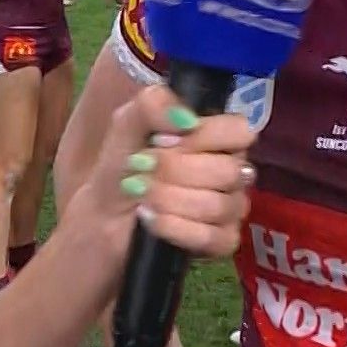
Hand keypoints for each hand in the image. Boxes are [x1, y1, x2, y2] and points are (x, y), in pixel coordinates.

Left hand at [82, 84, 254, 255]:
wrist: (105, 211)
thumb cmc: (124, 164)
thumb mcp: (128, 122)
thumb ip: (153, 104)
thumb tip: (185, 120)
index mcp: (218, 138)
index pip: (240, 131)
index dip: (204, 136)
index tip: (164, 140)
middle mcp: (232, 171)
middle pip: (227, 171)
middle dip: (174, 171)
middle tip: (142, 169)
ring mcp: (230, 209)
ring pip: (218, 205)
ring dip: (168, 198)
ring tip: (141, 193)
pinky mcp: (222, 242)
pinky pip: (213, 237)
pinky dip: (173, 227)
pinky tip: (149, 217)